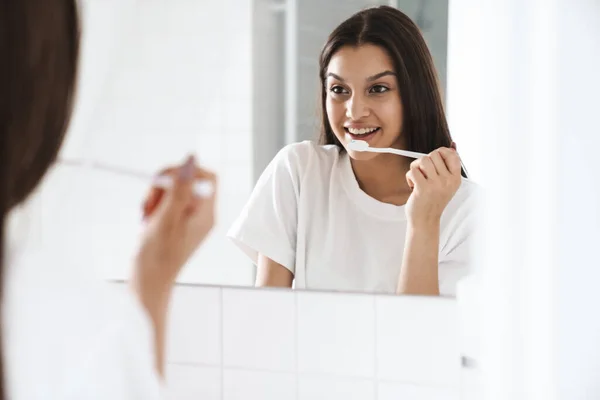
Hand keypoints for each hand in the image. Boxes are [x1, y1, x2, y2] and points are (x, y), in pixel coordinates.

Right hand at [133, 155, 216, 296]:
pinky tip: (145, 221)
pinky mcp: (175, 224)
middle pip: (187, 181)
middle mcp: (201, 215)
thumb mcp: (167, 218)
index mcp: (206, 214)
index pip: (206, 177)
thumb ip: (180, 188)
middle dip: (164, 185)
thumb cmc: (157, 256)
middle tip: (149, 201)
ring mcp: (188, 219)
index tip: (165, 181)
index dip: (184, 172)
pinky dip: (153, 207)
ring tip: (146, 216)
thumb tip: (191, 158)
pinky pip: (165, 203)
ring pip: (172, 191)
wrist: (147, 284)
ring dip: (155, 197)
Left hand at [405, 147, 461, 226]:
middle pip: (433, 155)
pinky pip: (412, 170)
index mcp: (455, 179)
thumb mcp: (446, 183)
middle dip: (424, 161)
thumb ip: (448, 165)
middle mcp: (448, 181)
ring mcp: (436, 185)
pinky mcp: (423, 188)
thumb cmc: (433, 200)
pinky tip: (412, 186)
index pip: (452, 154)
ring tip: (418, 179)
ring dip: (416, 168)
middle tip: (423, 174)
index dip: (441, 152)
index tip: (434, 161)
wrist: (425, 220)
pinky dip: (409, 177)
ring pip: (422, 160)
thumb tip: (452, 145)